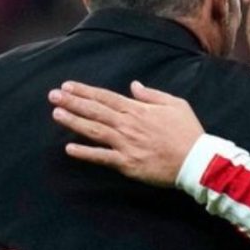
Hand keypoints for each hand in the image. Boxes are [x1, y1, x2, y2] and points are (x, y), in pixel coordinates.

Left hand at [48, 80, 203, 186]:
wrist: (196, 160)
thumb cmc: (188, 131)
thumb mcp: (175, 104)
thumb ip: (151, 94)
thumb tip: (134, 85)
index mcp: (138, 109)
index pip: (105, 97)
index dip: (85, 91)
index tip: (67, 86)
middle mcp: (127, 124)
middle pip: (95, 111)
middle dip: (72, 102)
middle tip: (52, 95)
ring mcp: (125, 144)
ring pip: (94, 130)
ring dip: (73, 122)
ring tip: (56, 114)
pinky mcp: (127, 163)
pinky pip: (102, 157)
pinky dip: (85, 153)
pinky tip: (69, 148)